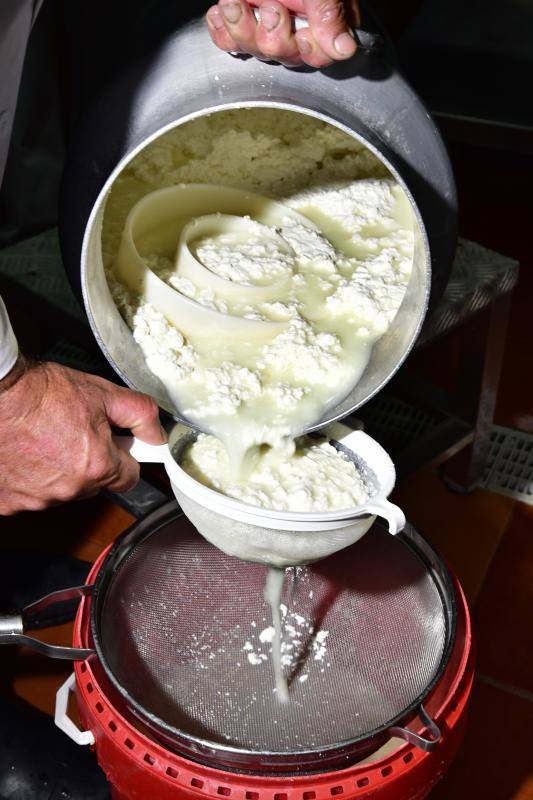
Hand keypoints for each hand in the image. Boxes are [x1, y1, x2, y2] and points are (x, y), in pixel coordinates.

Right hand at [0, 357, 164, 513]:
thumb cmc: (42, 392)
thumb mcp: (103, 393)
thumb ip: (141, 415)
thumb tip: (157, 435)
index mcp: (96, 467)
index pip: (129, 477)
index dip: (125, 457)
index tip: (116, 443)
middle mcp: (68, 490)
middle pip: (95, 484)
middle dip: (90, 461)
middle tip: (74, 431)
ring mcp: (36, 499)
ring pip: (62, 490)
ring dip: (59, 470)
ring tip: (44, 438)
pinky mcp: (9, 502)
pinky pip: (30, 495)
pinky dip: (30, 478)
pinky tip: (25, 453)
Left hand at [206, 0, 360, 67]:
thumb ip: (328, 11)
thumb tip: (343, 48)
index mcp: (324, 14)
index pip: (321, 53)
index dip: (308, 50)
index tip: (300, 34)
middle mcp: (298, 22)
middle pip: (287, 55)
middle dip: (274, 36)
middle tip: (270, 7)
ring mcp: (269, 22)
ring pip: (257, 49)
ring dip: (243, 27)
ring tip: (236, 1)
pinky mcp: (243, 18)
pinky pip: (230, 40)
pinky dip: (224, 29)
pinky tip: (222, 13)